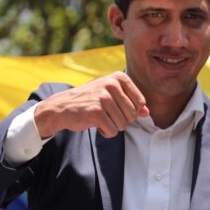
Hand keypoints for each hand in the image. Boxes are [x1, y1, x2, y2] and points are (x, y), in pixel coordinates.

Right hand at [34, 71, 148, 137]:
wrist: (63, 107)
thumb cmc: (91, 100)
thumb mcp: (112, 94)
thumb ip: (131, 102)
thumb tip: (147, 113)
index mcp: (119, 77)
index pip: (141, 102)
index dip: (132, 111)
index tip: (118, 108)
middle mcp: (112, 85)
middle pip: (133, 115)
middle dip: (122, 120)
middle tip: (107, 115)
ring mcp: (103, 98)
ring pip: (123, 124)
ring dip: (113, 126)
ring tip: (101, 118)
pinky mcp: (96, 112)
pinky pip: (112, 131)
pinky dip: (106, 132)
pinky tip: (96, 124)